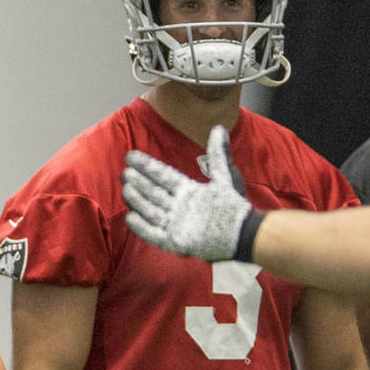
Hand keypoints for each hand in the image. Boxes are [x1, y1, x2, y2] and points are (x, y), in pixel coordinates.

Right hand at [121, 125, 259, 261]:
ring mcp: (175, 224)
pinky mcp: (174, 242)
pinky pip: (153, 234)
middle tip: (126, 173)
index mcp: (186, 191)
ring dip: (137, 201)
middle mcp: (178, 207)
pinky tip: (131, 216)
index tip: (130, 156)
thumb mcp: (226, 176)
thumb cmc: (235, 206)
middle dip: (138, 183)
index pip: (162, 176)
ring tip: (127, 189)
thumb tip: (218, 128)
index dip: (146, 166)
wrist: (243, 233)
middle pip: (152, 192)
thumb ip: (219, 153)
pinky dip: (141, 227)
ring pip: (150, 210)